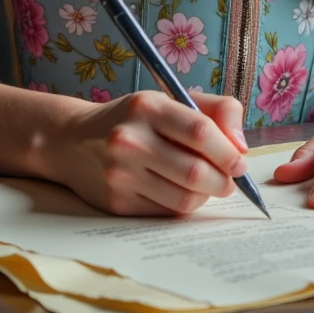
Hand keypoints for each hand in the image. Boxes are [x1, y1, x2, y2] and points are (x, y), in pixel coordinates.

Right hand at [57, 90, 248, 215]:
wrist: (72, 141)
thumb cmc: (134, 119)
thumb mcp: (169, 100)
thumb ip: (215, 112)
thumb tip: (241, 147)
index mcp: (147, 107)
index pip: (201, 132)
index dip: (228, 152)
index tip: (240, 162)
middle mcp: (130, 140)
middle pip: (196, 172)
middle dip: (223, 181)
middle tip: (229, 180)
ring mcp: (120, 174)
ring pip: (184, 198)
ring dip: (206, 196)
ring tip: (206, 185)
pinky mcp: (116, 203)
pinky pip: (166, 212)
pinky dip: (183, 206)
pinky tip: (180, 192)